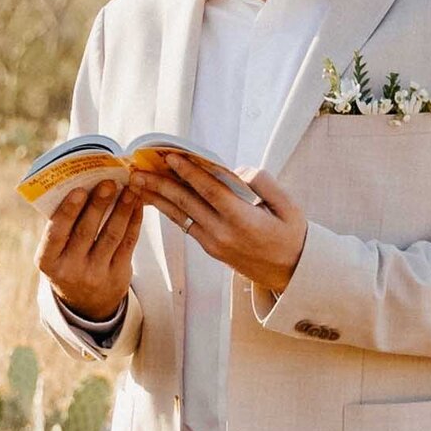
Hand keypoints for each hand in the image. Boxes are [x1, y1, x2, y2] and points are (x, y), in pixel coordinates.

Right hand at [36, 176, 144, 322]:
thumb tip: (83, 184)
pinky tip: (136, 204)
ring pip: (111, 236)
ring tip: (129, 189)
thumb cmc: (68, 262)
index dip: (68, 211)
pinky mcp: (118, 276)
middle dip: (99, 204)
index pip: (56, 234)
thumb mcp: (56, 253)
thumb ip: (63, 226)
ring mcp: (95, 275)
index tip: (79, 190)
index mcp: (48, 261)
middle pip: (86, 232)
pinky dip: (134, 221)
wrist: (87, 303)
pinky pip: (128, 243)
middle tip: (109, 182)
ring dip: (122, 209)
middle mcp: (70, 270)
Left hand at [141, 156, 308, 300]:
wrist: (292, 274)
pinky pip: (186, 226)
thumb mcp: (289, 207)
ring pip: (181, 216)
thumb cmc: (292, 236)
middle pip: (186, 203)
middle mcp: (223, 233)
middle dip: (161, 183)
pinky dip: (170, 211)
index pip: (210, 191)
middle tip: (139, 168)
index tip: (170, 157)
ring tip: (138, 183)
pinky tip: (157, 199)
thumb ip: (265, 184)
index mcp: (243, 220)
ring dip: (158, 197)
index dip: (189, 172)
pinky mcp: (211, 249)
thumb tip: (238, 171)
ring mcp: (214, 243)